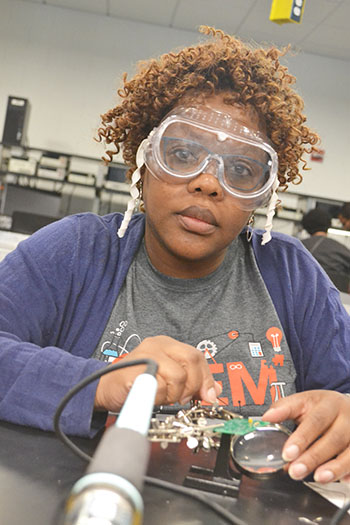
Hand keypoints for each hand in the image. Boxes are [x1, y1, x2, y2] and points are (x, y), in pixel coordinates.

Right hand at [94, 335, 221, 411]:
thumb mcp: (168, 380)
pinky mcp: (135, 371)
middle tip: (182, 398)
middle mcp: (157, 345)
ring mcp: (146, 356)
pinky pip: (159, 387)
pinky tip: (150, 397)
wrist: (104, 388)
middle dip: (192, 386)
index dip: (206, 378)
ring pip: (178, 377)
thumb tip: (214, 390)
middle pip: (191, 361)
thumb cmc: (135, 383)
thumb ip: (191, 382)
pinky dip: (158, 398)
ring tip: (161, 396)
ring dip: (173, 394)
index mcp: (167, 344)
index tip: (208, 397)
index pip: (197, 356)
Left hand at [262, 390, 349, 482]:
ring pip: (349, 452)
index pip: (315, 421)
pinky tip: (342, 479)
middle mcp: (346, 418)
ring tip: (318, 478)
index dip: (301, 438)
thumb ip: (283, 408)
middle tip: (295, 471)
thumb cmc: (322, 407)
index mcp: (328, 403)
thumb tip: (267, 417)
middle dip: (313, 457)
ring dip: (333, 468)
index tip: (287, 453)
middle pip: (332, 439)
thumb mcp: (303, 401)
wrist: (347, 406)